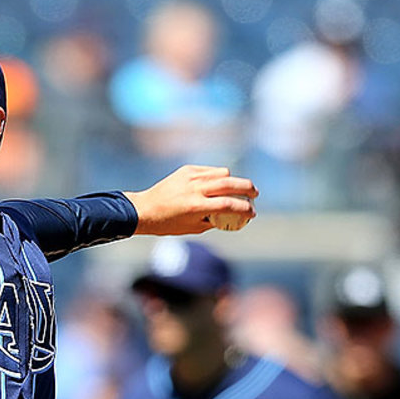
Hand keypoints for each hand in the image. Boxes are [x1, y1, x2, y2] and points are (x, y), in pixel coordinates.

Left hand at [125, 165, 257, 235]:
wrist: (144, 209)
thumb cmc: (168, 224)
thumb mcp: (193, 228)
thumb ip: (214, 220)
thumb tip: (232, 214)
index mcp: (196, 206)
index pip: (229, 204)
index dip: (244, 209)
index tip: (252, 213)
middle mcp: (195, 189)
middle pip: (231, 183)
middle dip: (248, 188)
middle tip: (255, 194)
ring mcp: (191, 177)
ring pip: (222, 173)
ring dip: (233, 181)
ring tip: (236, 189)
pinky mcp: (187, 170)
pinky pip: (210, 170)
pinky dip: (218, 176)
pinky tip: (218, 184)